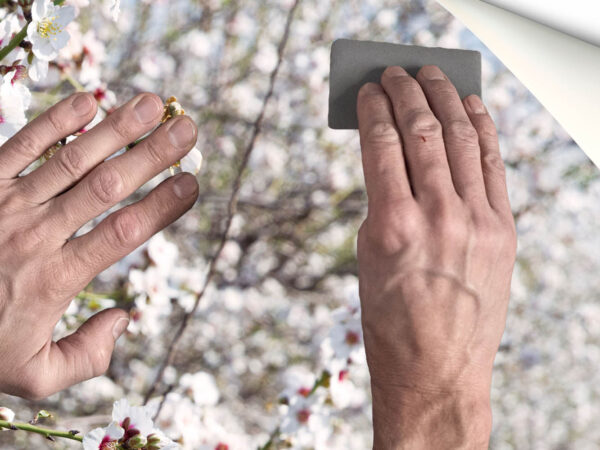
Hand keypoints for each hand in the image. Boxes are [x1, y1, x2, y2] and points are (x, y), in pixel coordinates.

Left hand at [0, 92, 198, 399]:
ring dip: (116, 129)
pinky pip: (21, 146)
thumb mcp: (33, 374)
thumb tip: (122, 319)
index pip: (122, 233)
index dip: (162, 206)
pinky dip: (54, 122)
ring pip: (72, 160)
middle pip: (107, 187)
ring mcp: (7, 204)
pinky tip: (87, 100)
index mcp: (56, 278)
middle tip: (186, 129)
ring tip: (152, 104)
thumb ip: (87, 356)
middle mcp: (36, 235)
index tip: (193, 184)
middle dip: (152, 155)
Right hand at [356, 65, 515, 448]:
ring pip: (460, 139)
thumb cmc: (389, 321)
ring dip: (444, 99)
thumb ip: (381, 201)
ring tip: (431, 75)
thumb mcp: (367, 258)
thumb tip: (391, 156)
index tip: (367, 91)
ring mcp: (476, 222)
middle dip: (406, 91)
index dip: (373, 109)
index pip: (381, 144)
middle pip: (421, 132)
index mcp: (391, 226)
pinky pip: (493, 165)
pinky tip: (469, 106)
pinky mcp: (503, 230)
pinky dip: (481, 129)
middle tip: (394, 71)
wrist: (436, 372)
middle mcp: (437, 217)